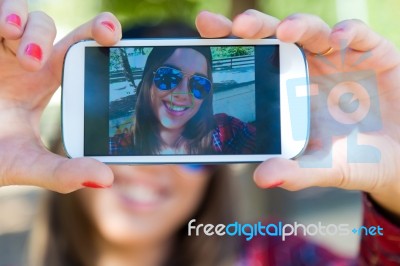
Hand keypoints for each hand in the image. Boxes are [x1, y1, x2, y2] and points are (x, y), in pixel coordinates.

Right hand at [0, 0, 121, 191]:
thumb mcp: (27, 164)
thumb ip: (63, 172)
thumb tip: (107, 179)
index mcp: (47, 83)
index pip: (83, 56)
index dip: (103, 44)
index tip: (119, 43)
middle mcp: (29, 61)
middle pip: (72, 33)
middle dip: (93, 26)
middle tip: (107, 33)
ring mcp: (3, 48)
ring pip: (32, 17)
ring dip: (36, 31)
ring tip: (29, 59)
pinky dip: (5, 12)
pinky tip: (7, 30)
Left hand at [196, 10, 399, 216]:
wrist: (397, 157)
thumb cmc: (353, 158)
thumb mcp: (321, 167)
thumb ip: (294, 171)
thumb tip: (261, 178)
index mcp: (286, 88)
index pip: (253, 57)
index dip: (229, 41)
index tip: (204, 28)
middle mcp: (306, 66)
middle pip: (274, 35)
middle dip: (255, 26)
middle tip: (239, 26)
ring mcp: (338, 57)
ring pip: (311, 30)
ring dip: (298, 26)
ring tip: (285, 33)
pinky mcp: (372, 53)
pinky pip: (357, 35)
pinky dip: (348, 33)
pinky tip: (339, 39)